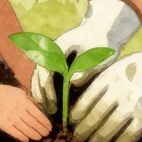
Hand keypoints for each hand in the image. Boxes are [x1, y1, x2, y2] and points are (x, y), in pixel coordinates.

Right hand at [0, 85, 51, 141]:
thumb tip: (38, 108)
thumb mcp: (20, 92)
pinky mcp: (4, 125)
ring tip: (39, 137)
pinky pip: (15, 133)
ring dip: (34, 134)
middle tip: (46, 134)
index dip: (45, 122)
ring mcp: (12, 119)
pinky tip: (27, 139)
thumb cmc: (6, 92)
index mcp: (25, 103)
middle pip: (34, 123)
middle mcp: (20, 112)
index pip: (38, 115)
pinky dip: (22, 137)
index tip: (49, 127)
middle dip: (41, 129)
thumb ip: (29, 100)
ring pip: (26, 129)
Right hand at [30, 0, 141, 114]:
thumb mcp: (98, 53)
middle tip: (50, 112)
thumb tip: (72, 82)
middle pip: (38, 75)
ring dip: (41, 93)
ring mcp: (51, 56)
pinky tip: (51, 102)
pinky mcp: (56, 62)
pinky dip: (45, 89)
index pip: (46, 71)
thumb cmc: (102, 41)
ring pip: (38, 77)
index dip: (48, 89)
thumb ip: (86, 67)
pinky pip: (45, 76)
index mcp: (58, 47)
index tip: (54, 104)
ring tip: (48, 110)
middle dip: (42, 95)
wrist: (102, 29)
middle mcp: (51, 51)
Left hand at [72, 24, 141, 141]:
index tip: (73, 121)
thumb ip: (106, 78)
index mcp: (111, 76)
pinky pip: (130, 133)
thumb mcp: (122, 65)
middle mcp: (119, 90)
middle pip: (97, 114)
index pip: (89, 96)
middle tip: (78, 137)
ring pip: (111, 126)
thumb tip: (85, 92)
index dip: (79, 111)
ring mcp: (133, 104)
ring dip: (100, 138)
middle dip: (85, 128)